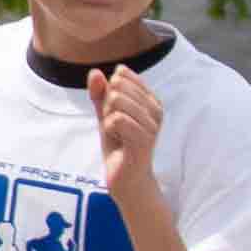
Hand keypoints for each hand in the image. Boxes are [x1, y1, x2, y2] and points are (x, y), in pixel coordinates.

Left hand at [90, 66, 162, 201]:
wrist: (126, 178)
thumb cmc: (119, 145)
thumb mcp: (105, 115)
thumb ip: (100, 94)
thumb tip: (95, 72)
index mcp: (150, 99)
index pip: (122, 76)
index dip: (107, 94)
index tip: (113, 114)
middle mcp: (156, 109)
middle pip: (117, 89)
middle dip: (106, 107)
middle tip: (114, 127)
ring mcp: (152, 124)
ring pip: (116, 103)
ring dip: (107, 119)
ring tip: (117, 134)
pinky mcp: (144, 140)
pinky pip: (116, 120)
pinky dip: (109, 129)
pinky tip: (118, 141)